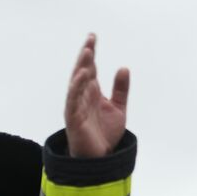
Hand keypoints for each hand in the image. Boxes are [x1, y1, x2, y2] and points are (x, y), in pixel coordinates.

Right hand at [65, 33, 129, 157]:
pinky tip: (82, 76)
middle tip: (90, 40)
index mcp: (92, 93)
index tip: (93, 37)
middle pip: (82, 72)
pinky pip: (73, 100)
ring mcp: (77, 106)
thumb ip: (121, 89)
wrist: (101, 158)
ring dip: (81, 68)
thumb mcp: (118, 108)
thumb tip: (123, 67)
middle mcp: (82, 97)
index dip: (90, 53)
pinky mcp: (74, 118)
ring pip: (76, 83)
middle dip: (85, 56)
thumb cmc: (105, 133)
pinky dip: (76, 88)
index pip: (90, 68)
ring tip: (87, 52)